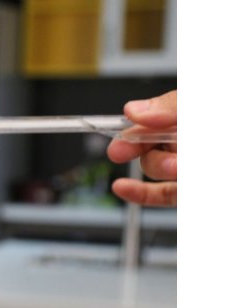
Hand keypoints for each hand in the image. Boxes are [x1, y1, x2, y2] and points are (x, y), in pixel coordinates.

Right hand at [107, 90, 176, 206]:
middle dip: (140, 145)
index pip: (153, 115)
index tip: (114, 124)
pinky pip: (159, 195)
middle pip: (149, 141)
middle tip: (122, 149)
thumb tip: (135, 110)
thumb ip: (172, 106)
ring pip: (154, 168)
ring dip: (159, 167)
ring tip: (179, 166)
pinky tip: (121, 187)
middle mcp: (186, 142)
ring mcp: (185, 169)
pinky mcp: (186, 192)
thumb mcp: (199, 110)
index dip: (133, 121)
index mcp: (186, 117)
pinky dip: (139, 193)